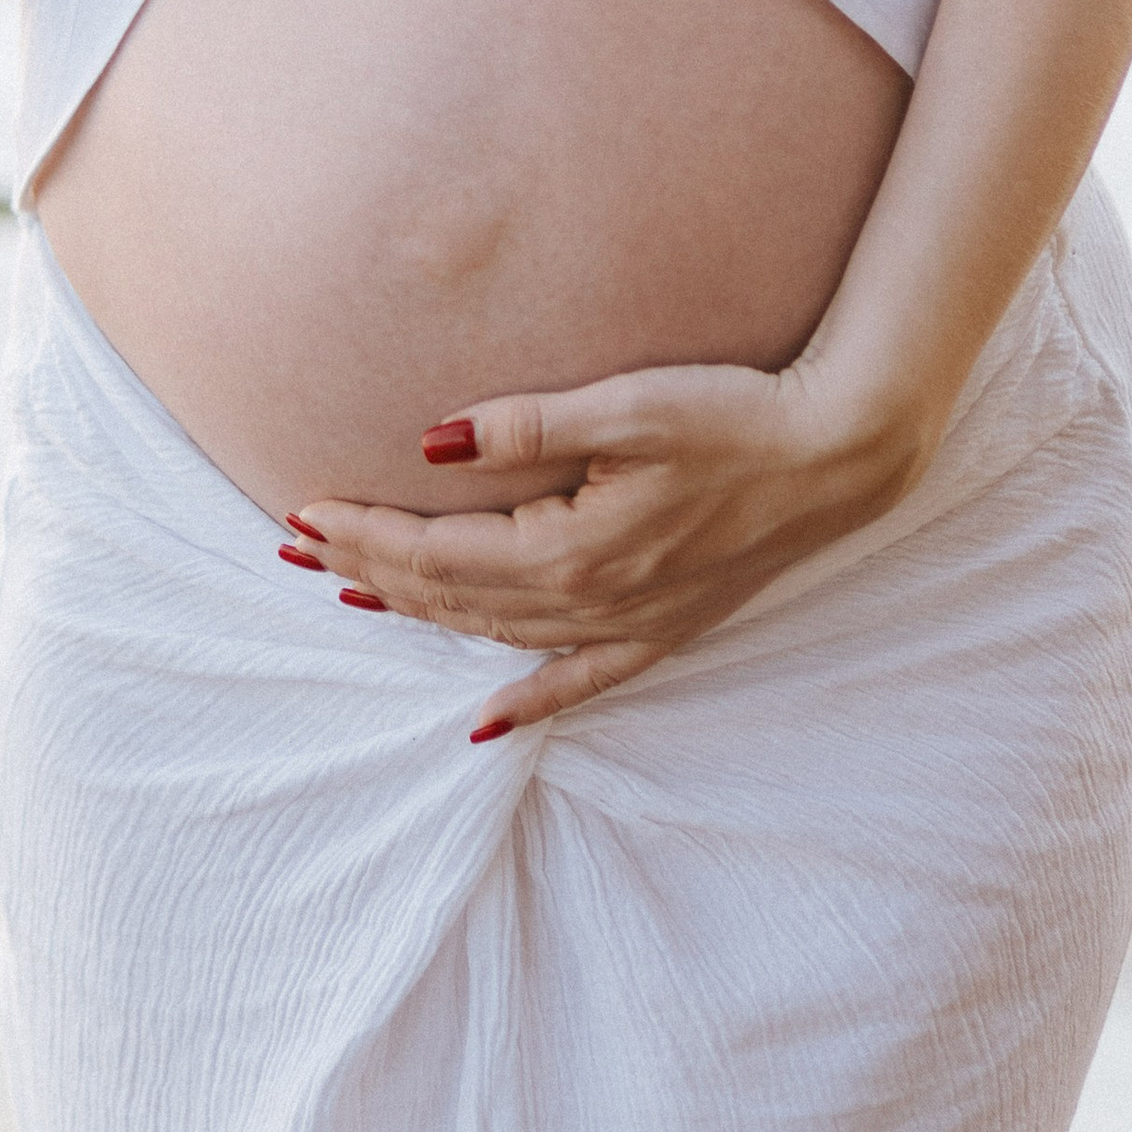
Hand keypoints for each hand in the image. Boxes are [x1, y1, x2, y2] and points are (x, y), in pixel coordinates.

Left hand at [281, 355, 926, 736]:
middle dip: (366, 570)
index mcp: (569, 551)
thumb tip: (429, 441)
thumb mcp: (627, 407)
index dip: (361, 532)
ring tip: (353, 594)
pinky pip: (575, 682)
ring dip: (419, 616)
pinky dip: (524, 702)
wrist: (837, 456)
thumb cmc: (733, 416)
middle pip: (449, 597)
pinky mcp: (662, 629)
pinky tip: (485, 725)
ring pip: (494, 635)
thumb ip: (526, 428)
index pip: (433, 554)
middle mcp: (587, 603)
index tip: (300, 507)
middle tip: (294, 545)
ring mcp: (626, 624)